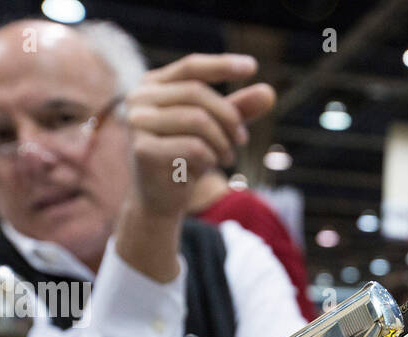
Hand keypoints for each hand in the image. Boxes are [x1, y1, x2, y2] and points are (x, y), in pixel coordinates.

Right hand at [123, 53, 274, 217]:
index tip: (253, 67)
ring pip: (198, 119)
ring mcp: (137, 123)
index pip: (191, 67)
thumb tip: (270, 92)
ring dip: (223, 141)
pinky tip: (209, 167)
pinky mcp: (143, 150)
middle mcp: (139, 98)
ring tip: (227, 156)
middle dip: (229, 116)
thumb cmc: (187, 158)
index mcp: (153, 85)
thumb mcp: (215, 129)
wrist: (159, 200)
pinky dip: (210, 157)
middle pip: (198, 94)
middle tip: (243, 139)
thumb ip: (238, 109)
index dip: (221, 65)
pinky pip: (194, 147)